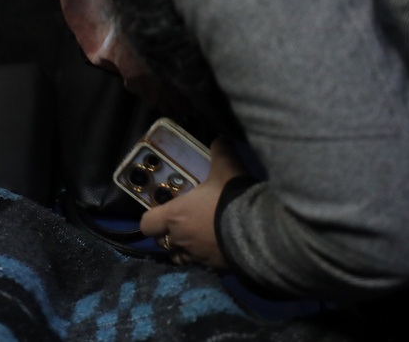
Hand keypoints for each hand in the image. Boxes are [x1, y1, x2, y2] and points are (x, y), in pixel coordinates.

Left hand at [139, 138, 247, 268]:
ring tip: (199, 238)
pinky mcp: (217, 269)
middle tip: (184, 222)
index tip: (162, 211)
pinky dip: (208, 258)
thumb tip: (220, 139)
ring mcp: (198, 257)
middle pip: (163, 242)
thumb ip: (220, 151)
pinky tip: (221, 247)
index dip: (151, 218)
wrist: (261, 232)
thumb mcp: (227, 167)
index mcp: (175, 216)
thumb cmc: (232, 198)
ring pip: (182, 258)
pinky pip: (205, 265)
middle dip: (170, 234)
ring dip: (186, 249)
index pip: (147, 224)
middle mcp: (181, 240)